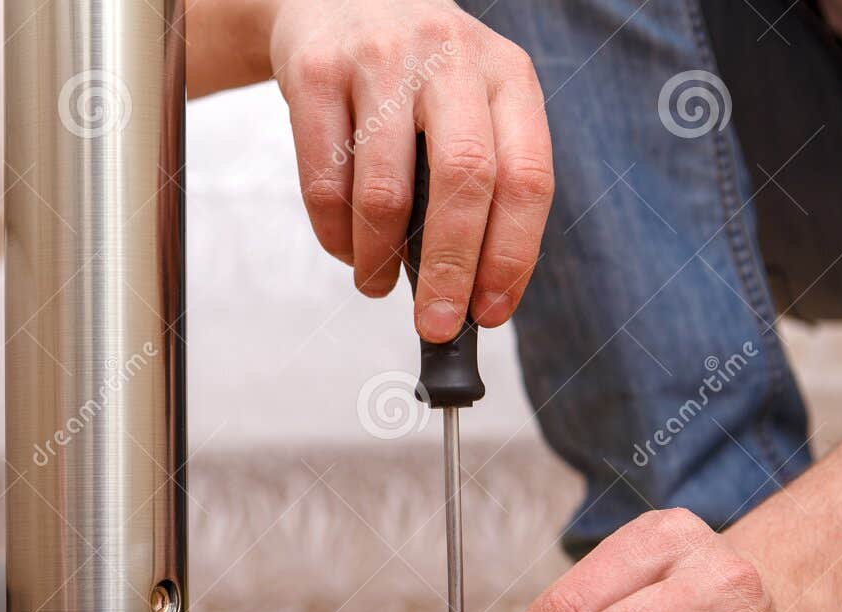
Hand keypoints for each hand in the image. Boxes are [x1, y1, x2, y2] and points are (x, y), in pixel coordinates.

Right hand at [266, 0, 553, 339]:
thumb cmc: (412, 74)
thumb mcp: (467, 103)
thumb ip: (480, 182)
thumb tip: (470, 293)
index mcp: (507, 74)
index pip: (528, 176)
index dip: (511, 255)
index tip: (490, 312)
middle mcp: (450, 56)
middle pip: (464, 182)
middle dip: (449, 270)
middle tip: (434, 325)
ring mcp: (380, 59)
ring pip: (384, 191)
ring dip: (379, 261)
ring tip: (376, 284)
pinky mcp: (314, 71)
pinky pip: (323, 181)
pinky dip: (334, 236)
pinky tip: (346, 246)